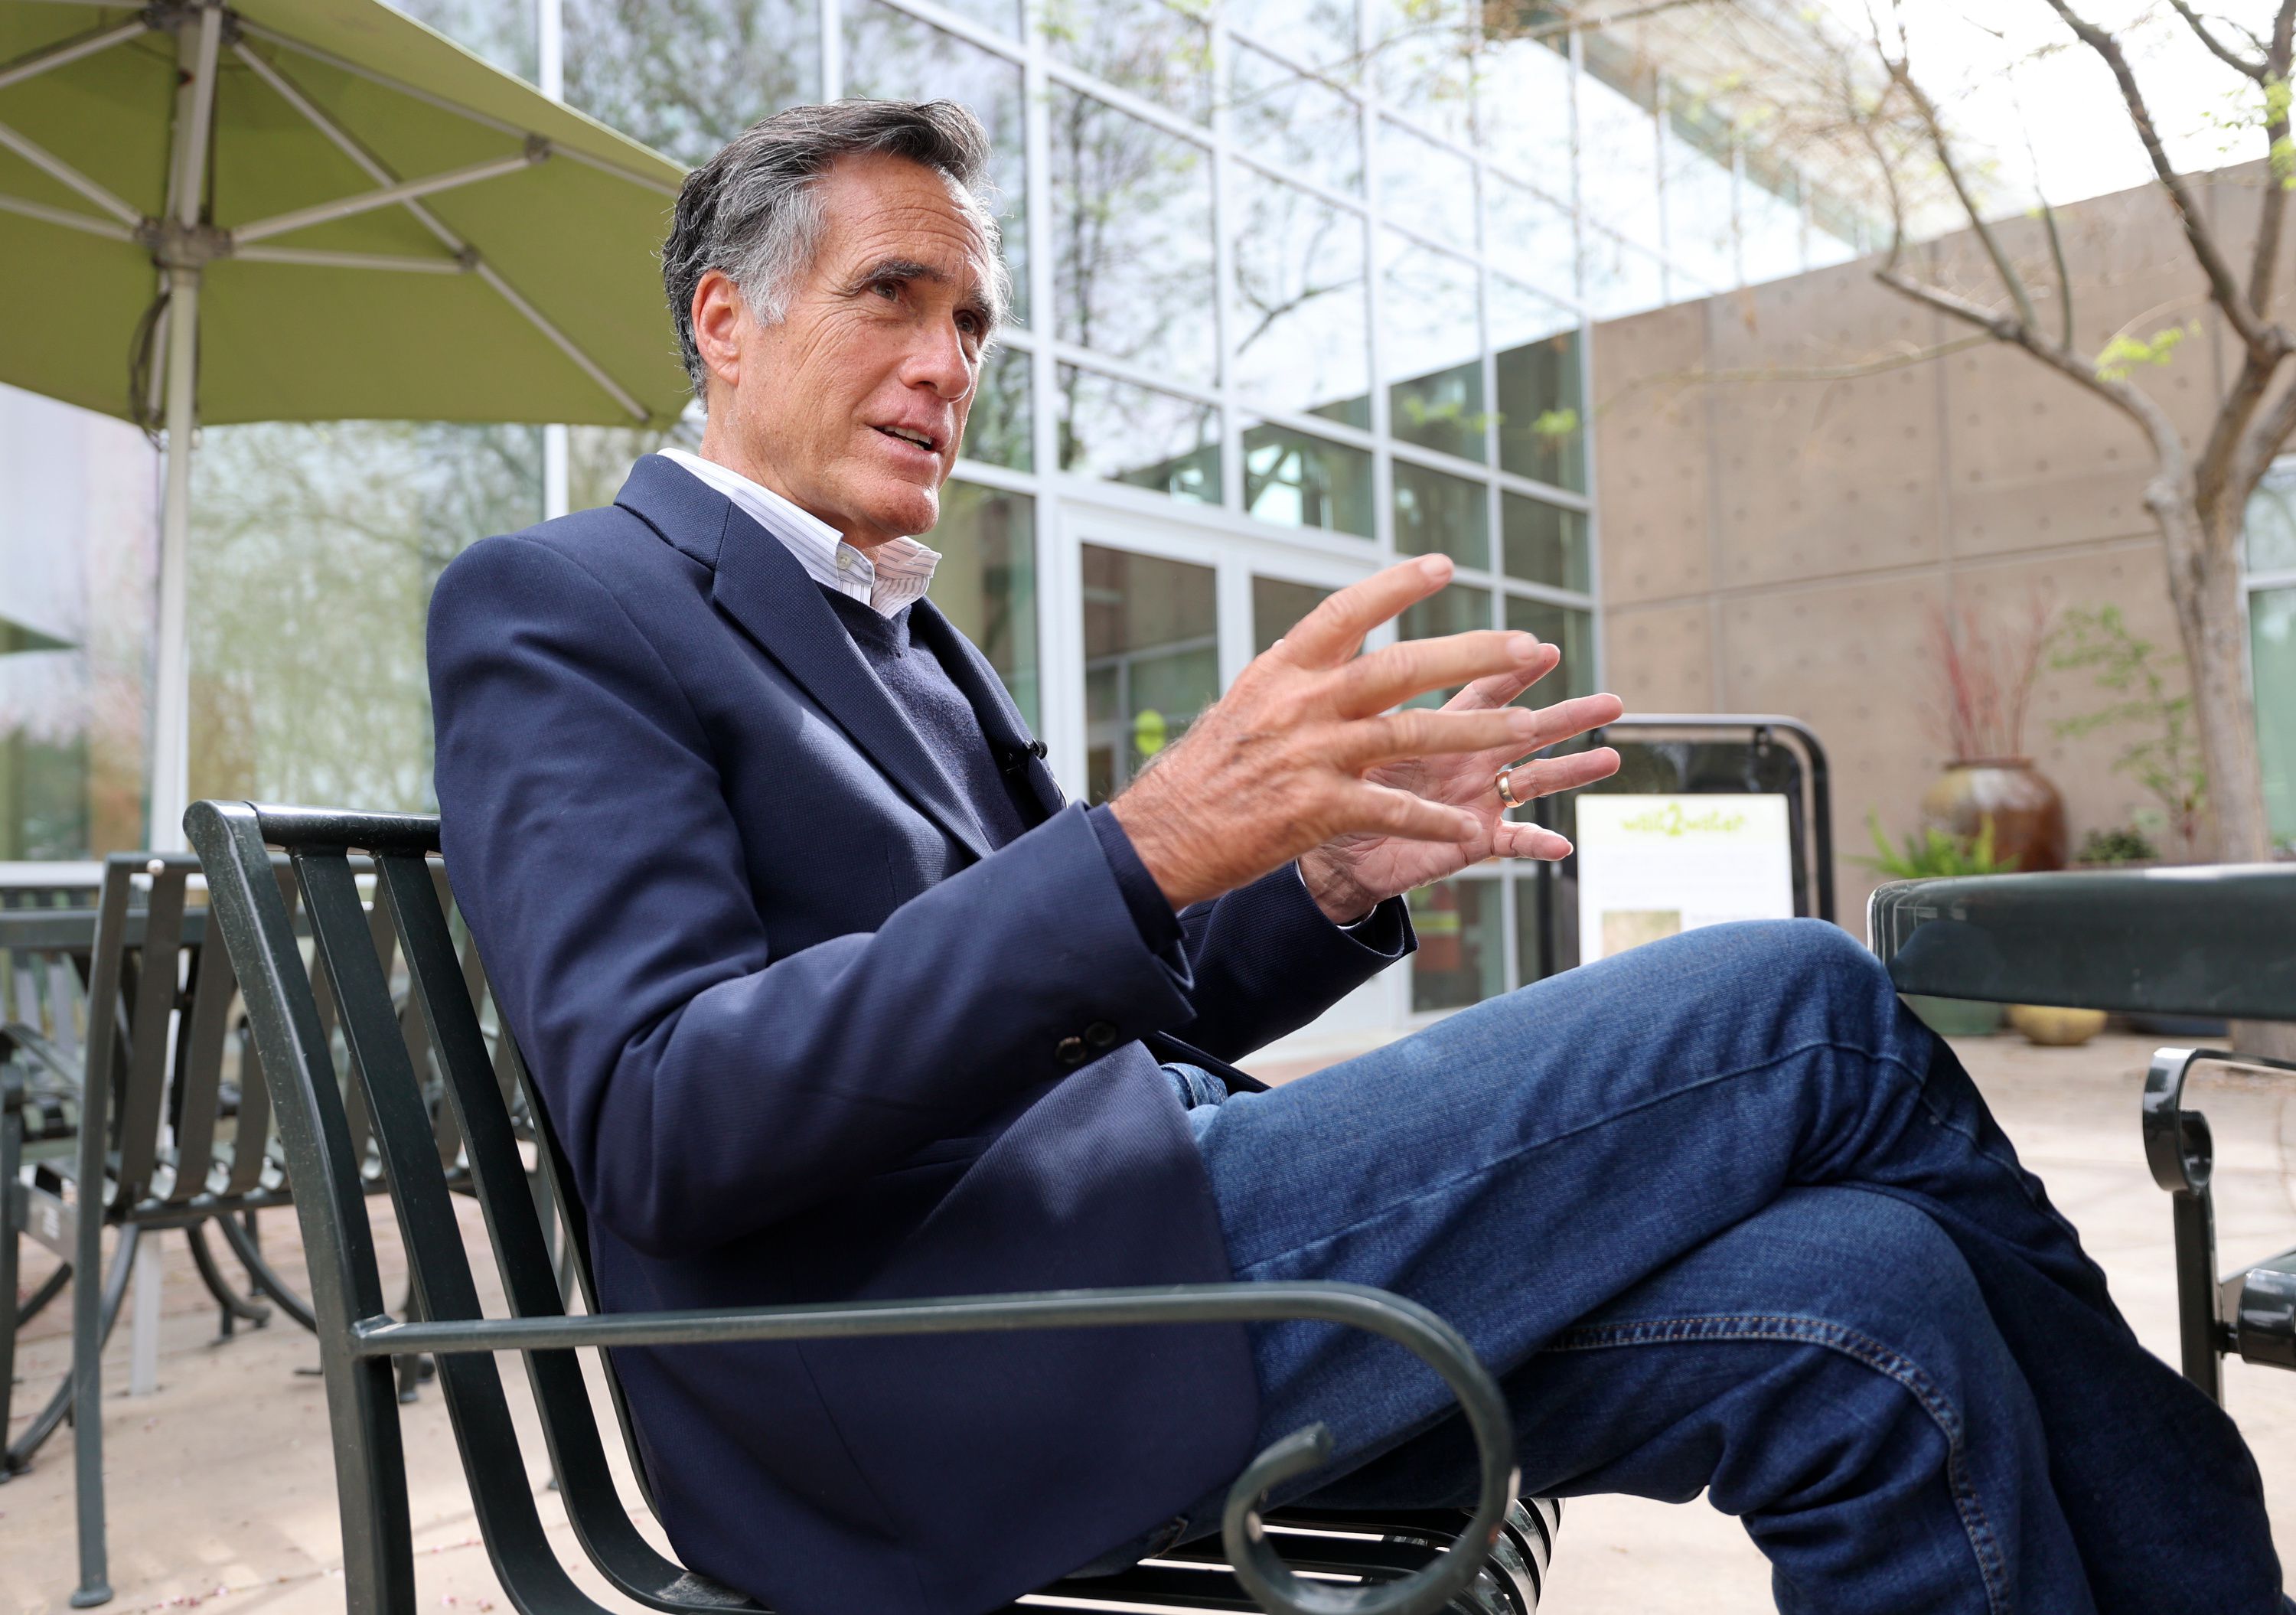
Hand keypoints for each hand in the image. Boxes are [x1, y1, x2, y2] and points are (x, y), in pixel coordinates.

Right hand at [1108, 556, 1557, 911]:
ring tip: (1529, 727)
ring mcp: (1312, 756)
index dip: (1397, 586)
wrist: (1164, 834)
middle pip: (1400, 667)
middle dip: (1471, 654)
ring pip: (1413, 733)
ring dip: (1478, 731)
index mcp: (1284, 670)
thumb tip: (1342, 649)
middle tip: (1528, 645)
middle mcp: (1302, 704)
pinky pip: (1393, 810)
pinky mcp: (1318, 810)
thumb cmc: (1208, 770)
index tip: (1444, 565)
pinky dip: (1435, 821)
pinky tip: (1471, 827)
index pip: (1347, 612)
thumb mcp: (1249, 703)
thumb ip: (1301, 679)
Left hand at [1296, 660, 1624, 923]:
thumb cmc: (1331, 785)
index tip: (1543, 647)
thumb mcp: (1343, 734)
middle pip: (1525, 729)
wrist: (1321, 850)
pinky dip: (1533, 844)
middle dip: (1567, 715)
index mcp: (1437, 727)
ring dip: (1571, 771)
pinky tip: (1563, 845)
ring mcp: (1472, 800)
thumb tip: (1347, 652)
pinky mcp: (1467, 841)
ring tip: (1611, 758)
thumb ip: (1359, 699)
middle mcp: (1464, 759)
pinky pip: (1507, 844)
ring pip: (1532, 781)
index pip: (1480, 689)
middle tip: (1614, 701)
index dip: (1509, 669)